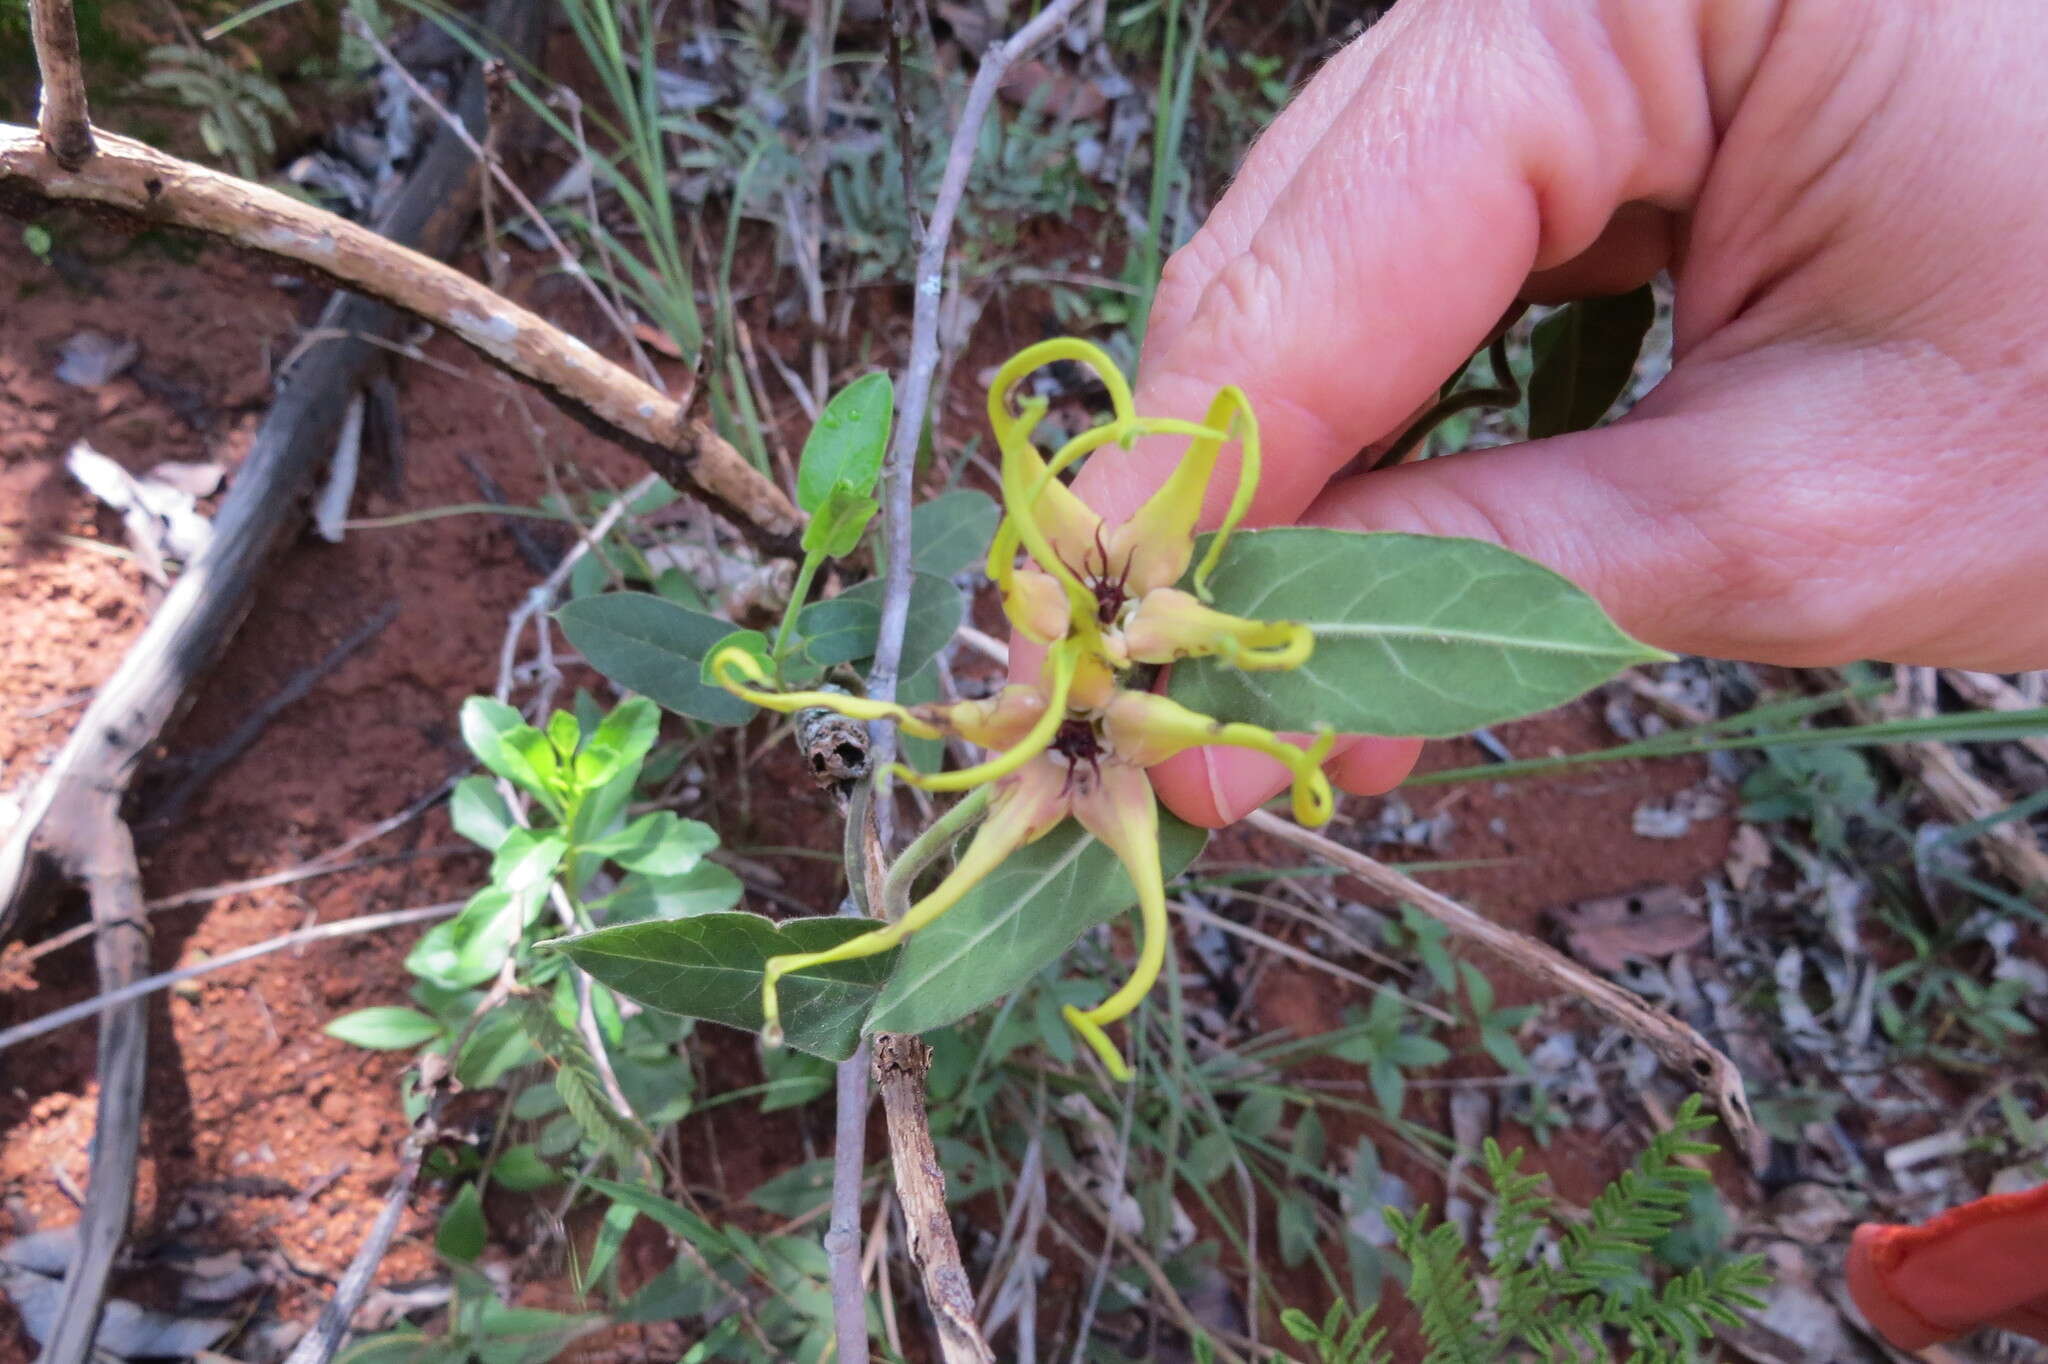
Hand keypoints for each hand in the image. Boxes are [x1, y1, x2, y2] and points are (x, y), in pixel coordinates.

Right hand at [1067, 0, 2047, 826]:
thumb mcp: (1798, 513)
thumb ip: (1483, 567)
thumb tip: (1235, 660)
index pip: (1328, 246)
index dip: (1197, 480)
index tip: (1105, 659)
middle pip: (1300, 242)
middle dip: (1229, 491)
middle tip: (1177, 699)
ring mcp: (1587, 27)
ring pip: (1337, 262)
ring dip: (1297, 476)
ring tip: (1285, 675)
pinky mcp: (1606, 94)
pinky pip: (1423, 263)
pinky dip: (1387, 429)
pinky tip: (1367, 567)